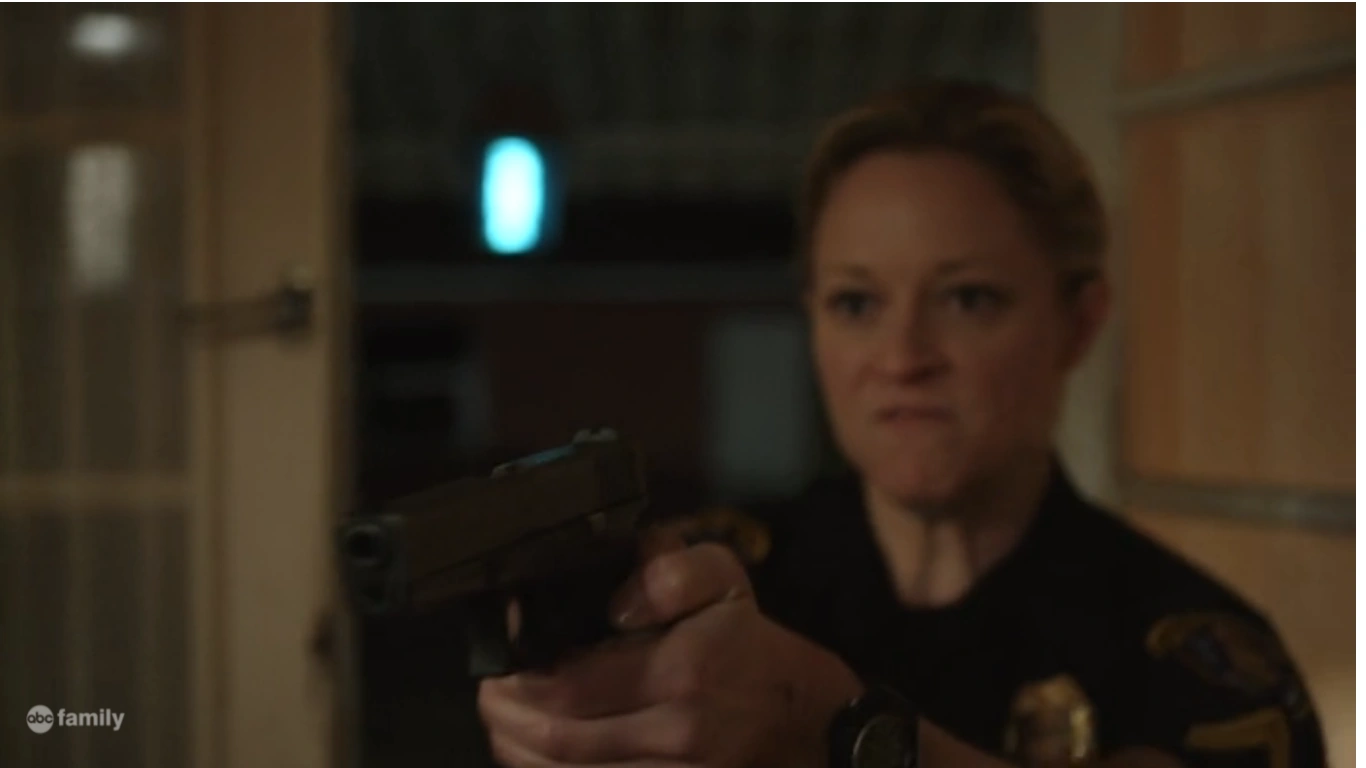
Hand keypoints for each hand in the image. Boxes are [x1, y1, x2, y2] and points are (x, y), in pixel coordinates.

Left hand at [477, 534, 865, 767]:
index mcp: (683, 670)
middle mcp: (675, 731)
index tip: (503, 664)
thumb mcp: (728, 582)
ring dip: (519, 753)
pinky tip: (535, 757)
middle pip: (557, 738)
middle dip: (506, 718)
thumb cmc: (757, 650)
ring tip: (502, 726)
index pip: (571, 686)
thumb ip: (671, 572)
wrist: (812, 726)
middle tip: (490, 695)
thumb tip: (615, 600)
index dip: (522, 680)